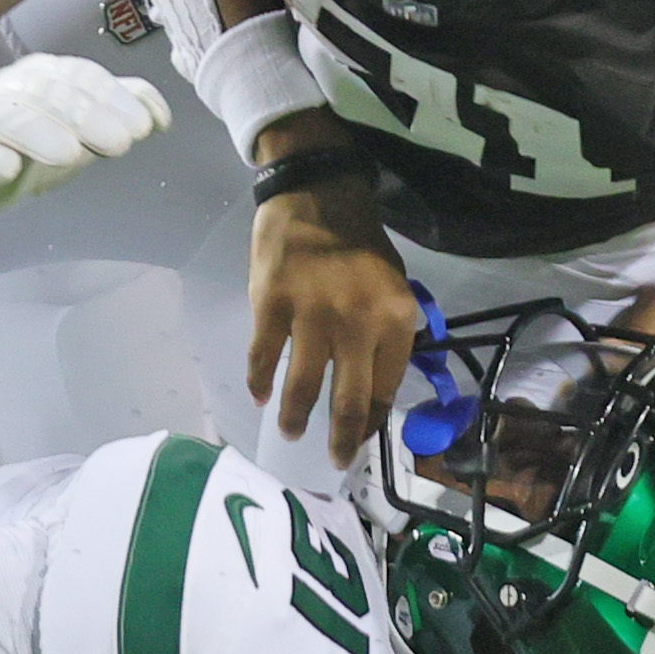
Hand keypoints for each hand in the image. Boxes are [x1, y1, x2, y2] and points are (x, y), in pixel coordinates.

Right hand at [0, 54, 169, 222]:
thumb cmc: (22, 143)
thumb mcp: (74, 130)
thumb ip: (115, 115)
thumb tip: (160, 114)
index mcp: (40, 77)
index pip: (77, 75)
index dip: (112, 98)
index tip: (143, 127)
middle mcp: (6, 90)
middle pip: (43, 90)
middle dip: (85, 114)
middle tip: (119, 143)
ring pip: (2, 114)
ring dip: (38, 130)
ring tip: (70, 154)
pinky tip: (7, 168)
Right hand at [246, 156, 417, 458]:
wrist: (316, 192)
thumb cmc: (358, 243)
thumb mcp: (392, 285)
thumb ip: (388, 333)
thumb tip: (374, 386)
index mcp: (395, 318)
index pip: (385, 387)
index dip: (371, 420)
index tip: (359, 436)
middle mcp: (357, 321)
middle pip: (347, 399)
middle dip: (340, 440)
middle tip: (334, 461)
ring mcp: (311, 313)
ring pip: (303, 385)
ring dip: (294, 417)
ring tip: (290, 431)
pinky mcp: (271, 304)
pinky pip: (264, 356)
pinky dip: (260, 382)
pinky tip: (259, 395)